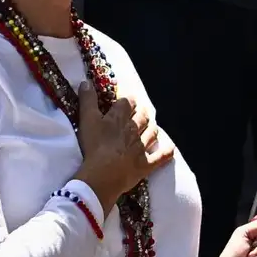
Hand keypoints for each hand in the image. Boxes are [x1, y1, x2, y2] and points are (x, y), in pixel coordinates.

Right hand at [72, 81, 173, 212]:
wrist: (103, 174)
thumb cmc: (93, 146)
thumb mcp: (86, 120)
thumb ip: (87, 100)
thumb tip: (86, 81)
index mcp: (119, 118)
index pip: (128, 103)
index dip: (128, 101)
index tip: (127, 101)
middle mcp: (134, 129)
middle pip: (142, 117)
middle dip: (142, 113)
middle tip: (140, 113)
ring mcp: (142, 147)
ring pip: (152, 133)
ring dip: (152, 129)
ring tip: (150, 127)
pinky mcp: (146, 164)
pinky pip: (161, 156)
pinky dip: (166, 152)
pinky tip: (170, 148)